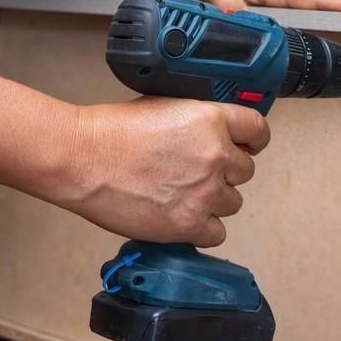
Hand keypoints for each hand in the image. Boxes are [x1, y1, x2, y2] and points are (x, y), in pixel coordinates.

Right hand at [57, 97, 269, 246]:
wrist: (82, 158)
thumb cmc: (112, 131)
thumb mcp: (167, 106)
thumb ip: (199, 122)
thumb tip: (217, 135)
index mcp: (212, 121)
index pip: (258, 130)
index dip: (253, 141)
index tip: (249, 146)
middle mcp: (215, 156)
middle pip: (245, 171)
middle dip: (226, 172)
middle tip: (198, 172)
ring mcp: (205, 192)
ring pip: (233, 202)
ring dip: (214, 200)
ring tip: (183, 194)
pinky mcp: (188, 223)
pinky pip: (217, 233)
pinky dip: (203, 228)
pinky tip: (183, 216)